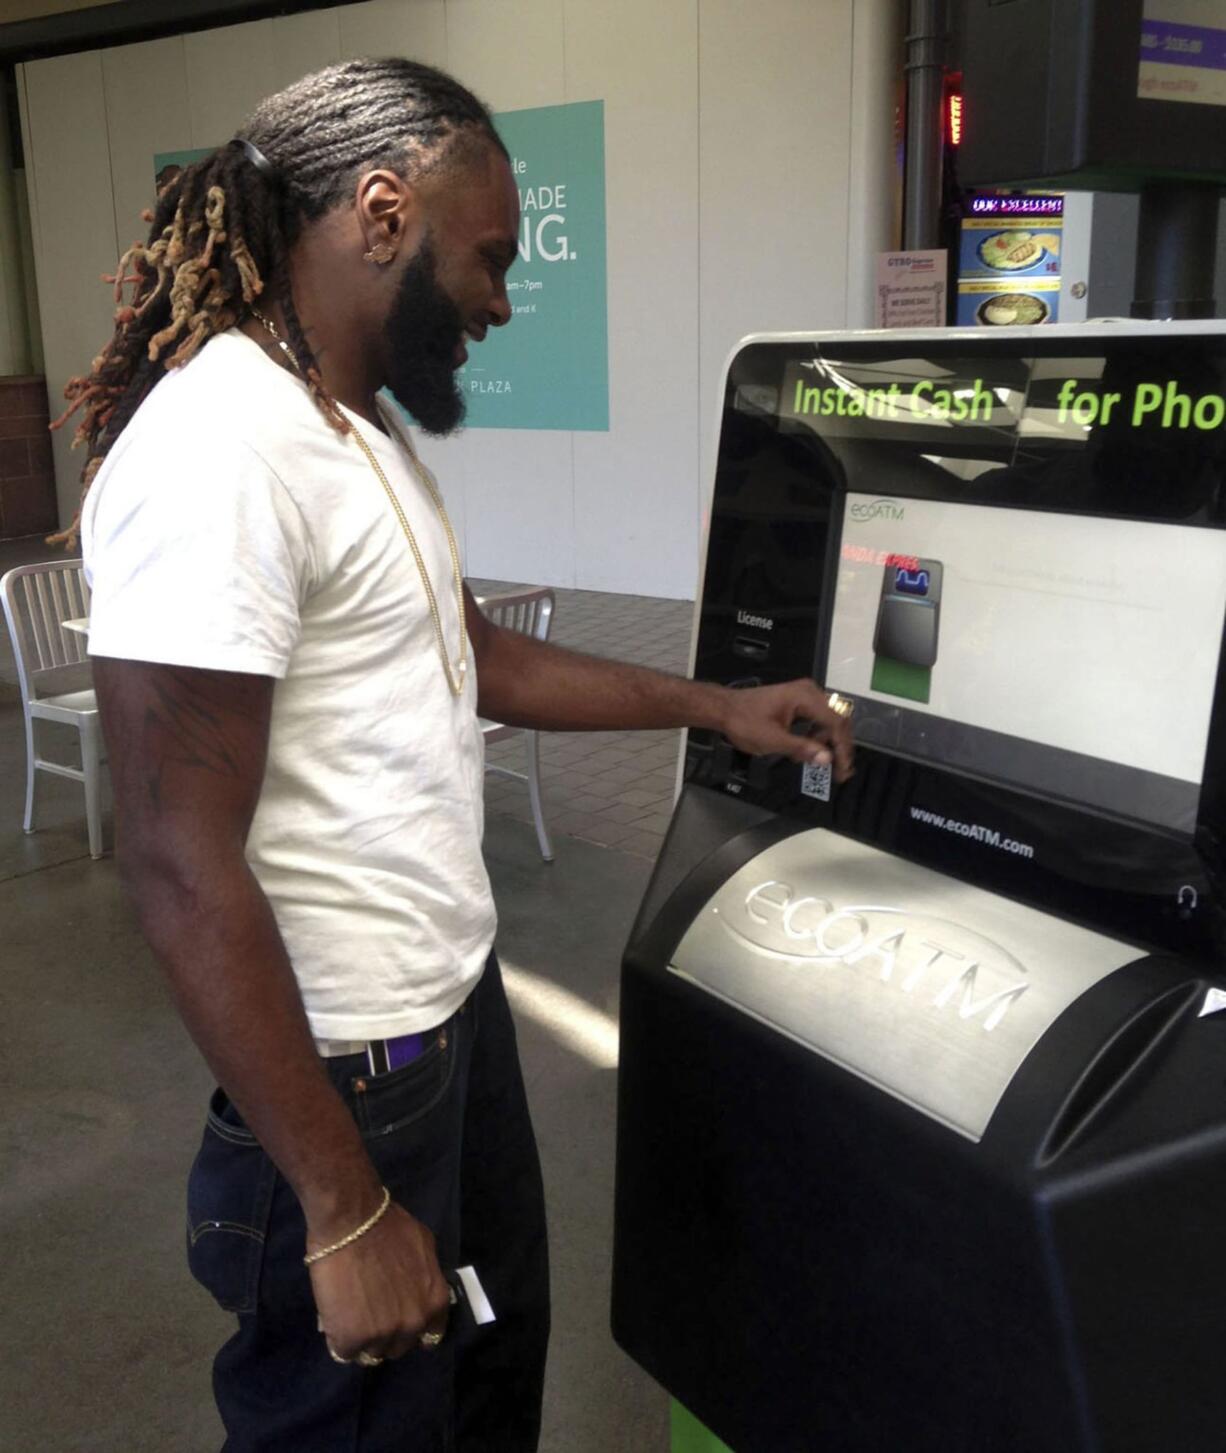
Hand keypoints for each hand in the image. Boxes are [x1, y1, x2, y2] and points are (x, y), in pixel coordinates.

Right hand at [309, 1200, 450, 1362]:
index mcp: (435, 1303)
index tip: (399, 1323)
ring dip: (362, 1338)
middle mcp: (414, 1324)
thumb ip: (426, 1277)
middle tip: (369, 1313)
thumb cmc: (388, 1226)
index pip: (430, 1336)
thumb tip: (418, 1288)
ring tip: (350, 1314)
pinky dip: (338, 1338)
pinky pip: (345, 1352)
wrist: (352, 1220)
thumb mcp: (424, 1247)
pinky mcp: (352, 1339)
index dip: (413, 1330)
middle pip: (399, 1347)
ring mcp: (383, 1335)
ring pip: (372, 1352)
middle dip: (386, 1334)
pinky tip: (335, 1317)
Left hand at [719, 679, 854, 780]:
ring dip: (828, 742)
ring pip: (829, 720)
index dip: (842, 749)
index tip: (843, 771)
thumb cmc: (744, 723)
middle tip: (840, 771)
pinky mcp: (798, 701)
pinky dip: (817, 735)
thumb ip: (801, 748)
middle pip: (837, 719)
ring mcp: (804, 694)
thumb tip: (828, 759)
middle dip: (840, 746)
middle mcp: (810, 691)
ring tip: (820, 762)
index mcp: (805, 697)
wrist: (723, 709)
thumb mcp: (772, 740)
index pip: (836, 723)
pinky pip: (817, 718)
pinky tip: (807, 749)